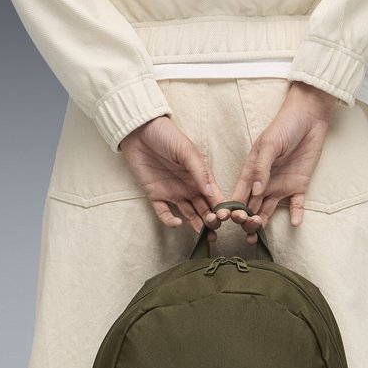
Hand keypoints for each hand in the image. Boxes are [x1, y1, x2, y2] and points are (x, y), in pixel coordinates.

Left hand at [119, 114, 231, 241]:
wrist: (138, 130)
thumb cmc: (167, 135)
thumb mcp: (187, 151)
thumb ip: (200, 173)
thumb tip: (212, 194)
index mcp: (200, 177)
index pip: (215, 197)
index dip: (222, 208)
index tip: (228, 219)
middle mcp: (189, 187)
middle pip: (204, 209)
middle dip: (212, 221)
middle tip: (215, 230)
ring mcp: (173, 193)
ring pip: (189, 215)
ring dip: (197, 226)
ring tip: (204, 236)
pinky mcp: (155, 196)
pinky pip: (164, 213)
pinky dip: (170, 220)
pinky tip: (178, 223)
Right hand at [228, 81, 338, 241]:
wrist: (308, 117)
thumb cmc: (284, 126)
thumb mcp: (269, 145)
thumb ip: (261, 168)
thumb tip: (255, 192)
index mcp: (251, 171)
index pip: (239, 193)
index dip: (233, 208)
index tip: (229, 221)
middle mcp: (263, 182)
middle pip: (251, 206)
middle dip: (246, 220)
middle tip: (246, 231)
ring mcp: (280, 185)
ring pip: (268, 210)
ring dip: (263, 223)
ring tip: (257, 237)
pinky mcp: (298, 186)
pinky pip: (296, 205)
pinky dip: (296, 214)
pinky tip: (295, 223)